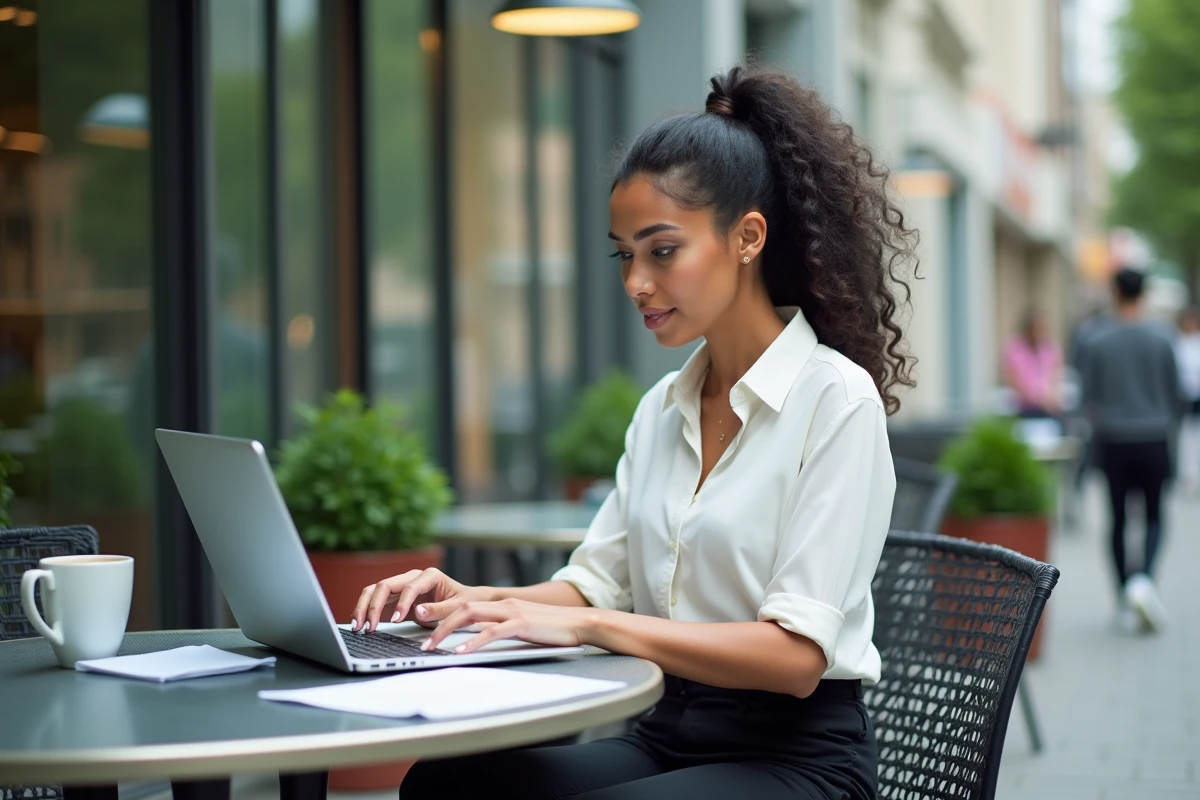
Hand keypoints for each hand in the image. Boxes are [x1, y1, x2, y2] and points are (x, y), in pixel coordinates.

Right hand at [350, 568, 491, 632]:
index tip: (396, 621)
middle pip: (385, 585)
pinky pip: (375, 600)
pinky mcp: (395, 597)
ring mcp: (402, 585)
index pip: (409, 586)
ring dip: (364, 607)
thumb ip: (439, 610)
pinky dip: (366, 610)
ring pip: (375, 590)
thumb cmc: (464, 602)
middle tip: (368, 627)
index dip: (401, 603)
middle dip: (374, 605)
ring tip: (358, 627)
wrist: (466, 601)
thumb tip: (417, 611)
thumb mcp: (458, 608)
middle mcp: (412, 577)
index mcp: (430, 575)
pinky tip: (359, 623)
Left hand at [421, 597, 597, 653]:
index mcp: (501, 604)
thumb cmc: (552, 629)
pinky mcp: (522, 624)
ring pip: (470, 614)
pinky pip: (492, 631)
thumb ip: (500, 629)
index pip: (464, 603)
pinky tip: (461, 652)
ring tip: (430, 647)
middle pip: (461, 605)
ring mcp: (512, 612)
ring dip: (446, 630)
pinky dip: (474, 642)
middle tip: (416, 635)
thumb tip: (476, 639)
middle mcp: (503, 604)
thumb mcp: (520, 626)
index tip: (418, 621)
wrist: (581, 623)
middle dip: (435, 619)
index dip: (439, 610)